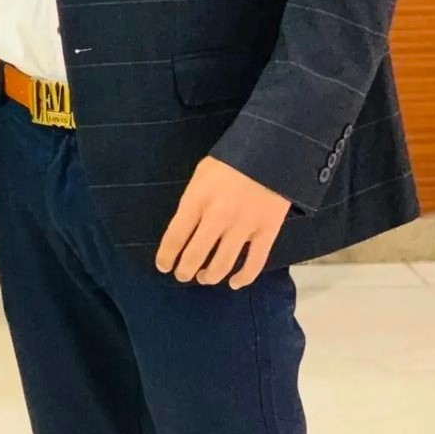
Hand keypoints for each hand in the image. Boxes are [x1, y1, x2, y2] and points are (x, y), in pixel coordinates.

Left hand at [155, 156, 289, 289]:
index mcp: (197, 199)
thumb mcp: (201, 174)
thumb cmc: (231, 159)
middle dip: (185, 271)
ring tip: (205, 278)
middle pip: (195, 255)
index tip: (163, 266)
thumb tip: (186, 228)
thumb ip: (193, 200)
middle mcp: (217, 217)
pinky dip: (243, 278)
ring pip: (222, 264)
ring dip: (210, 276)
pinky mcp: (267, 232)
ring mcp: (243, 226)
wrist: (271, 150)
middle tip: (182, 275)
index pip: (175, 237)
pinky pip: (254, 264)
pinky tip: (235, 283)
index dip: (166, 256)